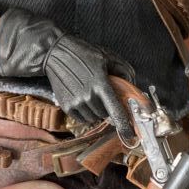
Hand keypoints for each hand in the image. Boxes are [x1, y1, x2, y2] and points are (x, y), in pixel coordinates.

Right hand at [0, 7, 133, 135]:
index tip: (131, 135)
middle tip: (106, 97)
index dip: (125, 125)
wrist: (56, 54)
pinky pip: (82, 118)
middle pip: (106, 115)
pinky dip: (86, 113)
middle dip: (109, 108)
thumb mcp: (107, 57)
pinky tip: (84, 99)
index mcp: (101, 85)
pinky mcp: (66, 106)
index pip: (116, 111)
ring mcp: (76, 103)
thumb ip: (123, 70)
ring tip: (93, 96)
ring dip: (97, 111)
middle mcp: (88, 97)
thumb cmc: (83, 54)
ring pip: (94, 118)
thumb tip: (132, 86)